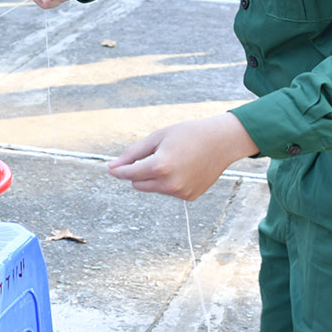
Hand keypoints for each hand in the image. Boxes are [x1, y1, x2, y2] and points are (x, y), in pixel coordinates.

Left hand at [108, 114, 258, 200]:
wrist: (220, 142)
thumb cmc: (188, 134)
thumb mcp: (157, 137)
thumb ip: (133, 153)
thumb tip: (113, 167)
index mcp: (160, 166)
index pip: (129, 174)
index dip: (118, 170)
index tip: (110, 168)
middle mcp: (170, 184)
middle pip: (138, 184)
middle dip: (138, 172)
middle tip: (151, 155)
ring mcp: (180, 193)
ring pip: (153, 188)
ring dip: (154, 177)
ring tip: (173, 159)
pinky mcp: (189, 197)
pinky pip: (168, 191)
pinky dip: (169, 182)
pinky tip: (183, 168)